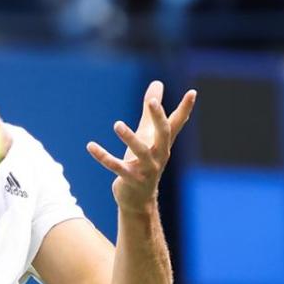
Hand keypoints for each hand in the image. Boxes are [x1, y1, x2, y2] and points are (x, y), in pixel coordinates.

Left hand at [87, 81, 196, 211]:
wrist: (139, 200)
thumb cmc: (145, 163)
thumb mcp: (148, 135)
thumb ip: (151, 111)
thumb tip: (157, 83)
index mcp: (164, 143)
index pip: (176, 122)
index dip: (185, 108)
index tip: (193, 92)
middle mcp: (159, 155)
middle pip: (163, 134)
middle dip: (158, 118)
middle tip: (152, 102)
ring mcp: (147, 169)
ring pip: (140, 151)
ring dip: (130, 138)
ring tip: (117, 124)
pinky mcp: (130, 179)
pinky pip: (116, 166)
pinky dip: (103, 156)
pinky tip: (90, 145)